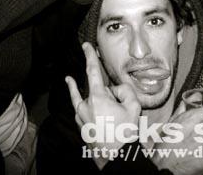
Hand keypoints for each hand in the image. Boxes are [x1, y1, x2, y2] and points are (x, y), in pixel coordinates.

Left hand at [66, 42, 140, 167]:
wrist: (116, 158)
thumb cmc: (125, 132)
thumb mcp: (133, 106)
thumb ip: (124, 90)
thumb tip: (115, 90)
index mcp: (98, 97)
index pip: (93, 71)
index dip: (90, 56)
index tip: (85, 45)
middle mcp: (85, 105)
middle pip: (91, 87)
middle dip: (100, 83)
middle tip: (101, 78)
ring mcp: (81, 117)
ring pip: (79, 98)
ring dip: (74, 88)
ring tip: (68, 79)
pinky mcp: (81, 127)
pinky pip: (78, 111)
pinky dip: (79, 105)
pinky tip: (78, 105)